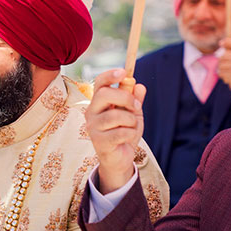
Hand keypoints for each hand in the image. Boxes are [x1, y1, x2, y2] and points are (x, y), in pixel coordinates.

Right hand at [86, 69, 146, 191]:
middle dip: (126, 98)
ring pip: (116, 115)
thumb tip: (139, 85)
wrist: (121, 158)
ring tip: (131, 126)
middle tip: (136, 106)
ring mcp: (93, 127)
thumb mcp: (134, 113)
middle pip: (104, 94)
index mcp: (99, 102)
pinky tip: (127, 138)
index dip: (110, 75)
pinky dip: (130, 133)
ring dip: (131, 120)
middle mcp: (91, 112)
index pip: (99, 83)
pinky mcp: (99, 142)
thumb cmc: (125, 132)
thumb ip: (135, 100)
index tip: (123, 72)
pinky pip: (121, 132)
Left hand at [216, 36, 230, 97]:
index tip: (220, 43)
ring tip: (227, 72)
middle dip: (221, 61)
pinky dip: (222, 75)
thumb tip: (221, 42)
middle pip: (224, 55)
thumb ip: (230, 50)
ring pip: (221, 64)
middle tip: (225, 66)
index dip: (226, 42)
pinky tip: (227, 77)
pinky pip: (221, 72)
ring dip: (221, 69)